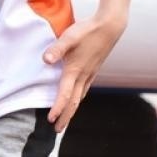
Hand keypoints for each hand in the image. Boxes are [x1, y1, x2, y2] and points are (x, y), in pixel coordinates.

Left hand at [43, 15, 124, 131]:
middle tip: (57, 130)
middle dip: (65, 117)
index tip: (50, 120)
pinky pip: (84, 89)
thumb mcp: (69, 37)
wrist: (110, 26)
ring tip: (65, 118)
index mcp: (75, 70)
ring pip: (80, 97)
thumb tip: (45, 60)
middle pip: (73, 102)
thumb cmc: (88, 30)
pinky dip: (78, 98)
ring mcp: (90, 73)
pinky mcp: (93, 69)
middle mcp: (83, 76)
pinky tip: (76, 97)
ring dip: (72, 109)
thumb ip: (57, 49)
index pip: (65, 95)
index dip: (57, 109)